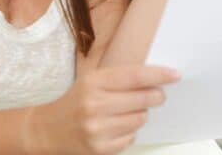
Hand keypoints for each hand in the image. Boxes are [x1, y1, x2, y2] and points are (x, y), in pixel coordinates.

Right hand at [24, 65, 180, 154]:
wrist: (46, 130)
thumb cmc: (75, 102)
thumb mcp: (91, 82)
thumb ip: (119, 79)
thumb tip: (156, 79)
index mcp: (93, 82)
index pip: (134, 76)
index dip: (158, 75)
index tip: (175, 75)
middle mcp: (94, 104)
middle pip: (143, 99)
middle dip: (155, 96)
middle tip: (156, 95)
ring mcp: (97, 129)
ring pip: (140, 119)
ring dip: (139, 115)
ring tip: (124, 113)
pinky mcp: (100, 148)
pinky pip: (131, 138)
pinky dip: (128, 132)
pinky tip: (115, 128)